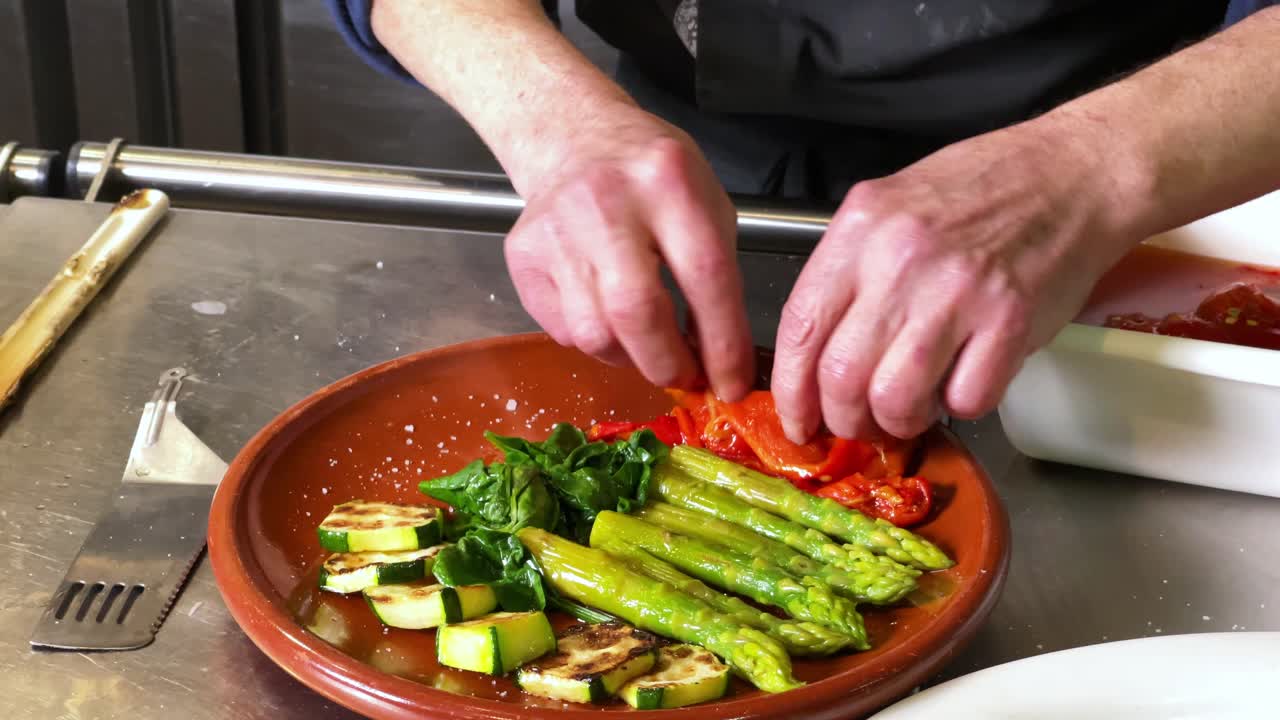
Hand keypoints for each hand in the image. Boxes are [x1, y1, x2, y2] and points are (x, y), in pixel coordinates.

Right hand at [504, 104, 754, 399]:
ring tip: (646, 343)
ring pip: (595, 333)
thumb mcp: (705, 204)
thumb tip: (720, 363)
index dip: (723, 344)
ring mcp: (557, 229)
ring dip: (630, 357)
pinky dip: (596, 341)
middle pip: (638, 312)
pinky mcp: (524, 255)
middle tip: (685, 377)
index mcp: (668, 182)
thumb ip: (717, 279)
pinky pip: (563, 330)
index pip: (705, 278)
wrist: (575, 140)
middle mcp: (607, 203)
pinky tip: (609, 316)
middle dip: (668, 363)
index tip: (732, 384)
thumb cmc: (652, 178)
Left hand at [772, 123, 1138, 440]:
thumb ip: (849, 273)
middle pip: (841, 377)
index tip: (797, 420)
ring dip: (898, 421)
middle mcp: (900, 261)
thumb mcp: (890, 207)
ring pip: (895, 399)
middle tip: (860, 422)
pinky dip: (960, 407)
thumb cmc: (979, 190)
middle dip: (844, 419)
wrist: (1071, 174)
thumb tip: (813, 359)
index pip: (800, 329)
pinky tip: (965, 380)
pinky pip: (966, 400)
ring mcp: (957, 292)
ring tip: (910, 408)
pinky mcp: (1011, 321)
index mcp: (860, 230)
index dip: (790, 391)